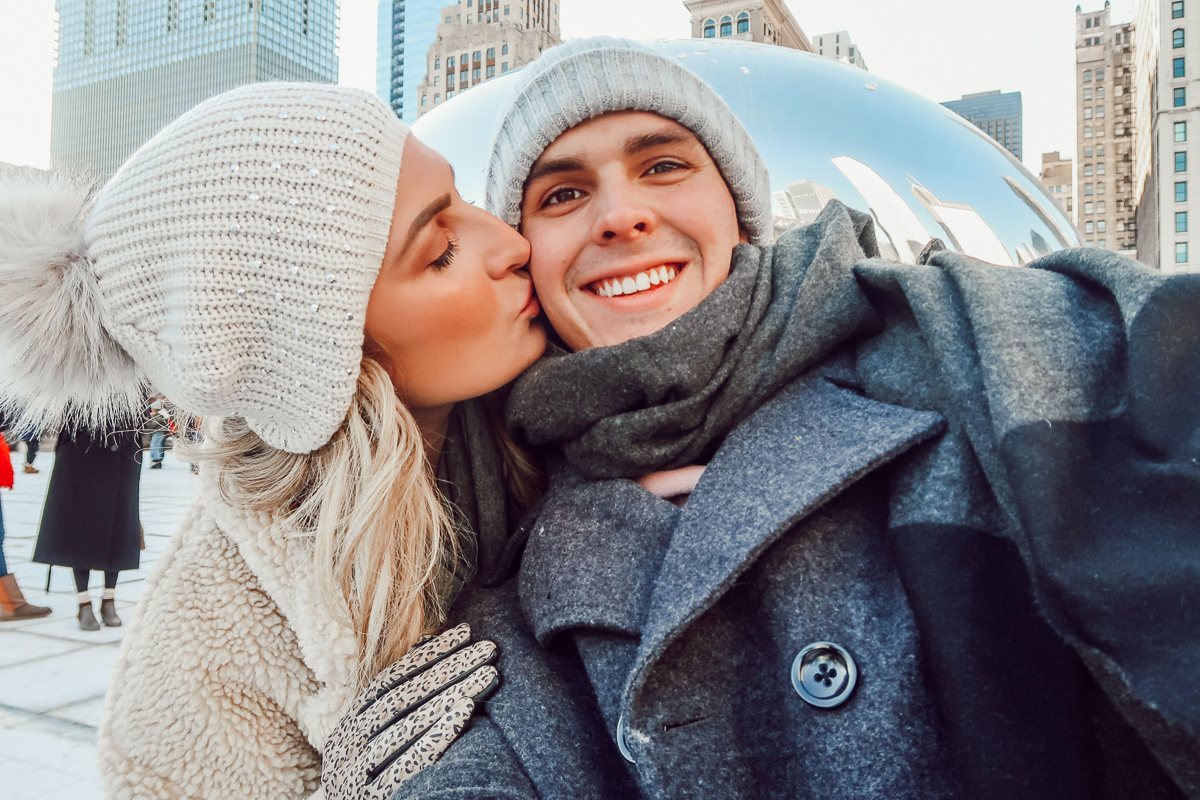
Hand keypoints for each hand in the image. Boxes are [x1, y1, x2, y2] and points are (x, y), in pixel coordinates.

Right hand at [322, 623, 498, 799]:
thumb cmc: (371, 781)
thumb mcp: (372, 742)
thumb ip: (395, 706)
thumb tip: (427, 648)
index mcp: (348, 726)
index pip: (391, 679)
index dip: (429, 654)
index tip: (466, 632)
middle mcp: (347, 744)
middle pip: (403, 698)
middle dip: (449, 669)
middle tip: (488, 649)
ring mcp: (355, 772)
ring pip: (406, 726)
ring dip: (450, 696)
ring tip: (487, 675)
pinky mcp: (371, 799)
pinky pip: (407, 764)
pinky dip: (436, 736)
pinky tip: (464, 713)